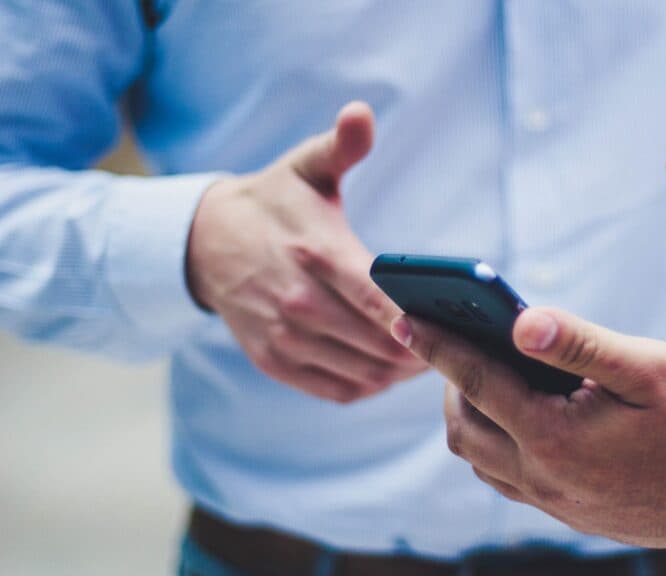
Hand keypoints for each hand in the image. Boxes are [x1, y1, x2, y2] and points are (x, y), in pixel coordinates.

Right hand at [187, 102, 425, 402]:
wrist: (205, 242)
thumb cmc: (274, 203)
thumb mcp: (306, 166)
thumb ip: (341, 145)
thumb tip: (361, 113)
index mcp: (316, 252)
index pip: (379, 299)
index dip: (419, 320)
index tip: (454, 325)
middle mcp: (298, 301)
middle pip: (379, 344)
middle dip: (424, 349)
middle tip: (457, 344)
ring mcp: (284, 336)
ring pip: (363, 373)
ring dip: (402, 373)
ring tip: (432, 358)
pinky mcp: (274, 360)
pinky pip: (337, 390)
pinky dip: (371, 386)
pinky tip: (390, 371)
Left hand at [391, 308, 665, 547]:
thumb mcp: (644, 366)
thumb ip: (578, 342)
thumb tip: (520, 320)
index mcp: (555, 438)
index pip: (476, 383)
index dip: (437, 347)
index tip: (404, 318)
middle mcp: (544, 478)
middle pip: (464, 429)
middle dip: (449, 384)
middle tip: (455, 343)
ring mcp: (554, 503)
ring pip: (480, 460)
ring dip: (470, 416)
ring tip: (482, 376)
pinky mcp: (569, 514)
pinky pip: (507, 480)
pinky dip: (495, 444)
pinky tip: (516, 416)